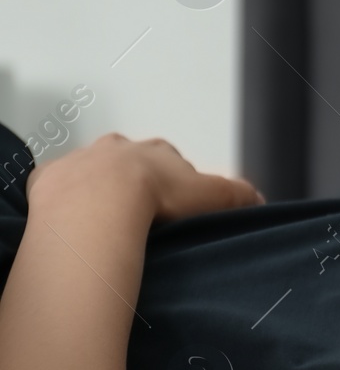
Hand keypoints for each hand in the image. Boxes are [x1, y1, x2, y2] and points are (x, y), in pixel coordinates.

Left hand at [26, 133, 263, 222]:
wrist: (98, 200)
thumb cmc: (154, 194)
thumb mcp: (212, 194)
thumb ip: (238, 195)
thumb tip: (259, 200)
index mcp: (156, 151)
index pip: (172, 161)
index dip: (176, 182)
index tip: (176, 205)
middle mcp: (117, 148)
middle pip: (129, 160)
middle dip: (135, 180)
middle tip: (142, 213)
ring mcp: (81, 160)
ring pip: (91, 171)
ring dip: (98, 188)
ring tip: (107, 219)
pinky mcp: (50, 178)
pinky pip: (58, 186)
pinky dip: (64, 200)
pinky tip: (73, 221)